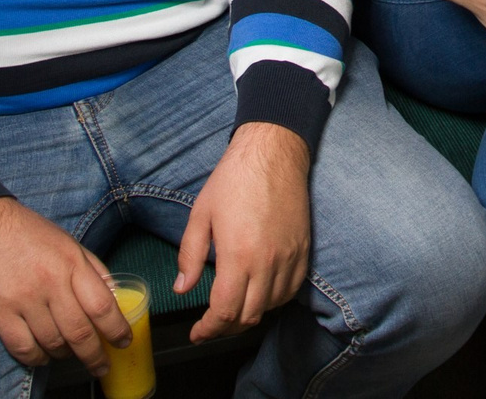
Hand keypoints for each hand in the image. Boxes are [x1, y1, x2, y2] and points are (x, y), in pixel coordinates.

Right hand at [0, 197, 132, 377]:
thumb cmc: (26, 232)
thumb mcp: (67, 241)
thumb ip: (91, 269)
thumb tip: (112, 297)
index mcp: (70, 262)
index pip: (102, 306)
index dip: (116, 330)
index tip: (123, 341)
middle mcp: (49, 282)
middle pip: (79, 332)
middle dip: (94, 356)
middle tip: (101, 365)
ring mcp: (23, 299)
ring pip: (53, 344)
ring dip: (65, 355)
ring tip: (69, 354)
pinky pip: (23, 348)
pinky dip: (37, 358)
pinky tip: (42, 355)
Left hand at [176, 122, 311, 343]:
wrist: (272, 153)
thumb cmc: (234, 179)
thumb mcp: (201, 214)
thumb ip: (190, 255)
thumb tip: (182, 287)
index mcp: (238, 255)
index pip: (225, 311)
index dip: (208, 329)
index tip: (197, 332)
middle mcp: (267, 262)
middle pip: (248, 317)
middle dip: (225, 328)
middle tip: (210, 324)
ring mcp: (289, 257)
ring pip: (270, 307)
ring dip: (249, 315)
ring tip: (232, 308)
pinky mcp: (303, 250)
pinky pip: (290, 290)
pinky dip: (273, 300)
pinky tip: (259, 293)